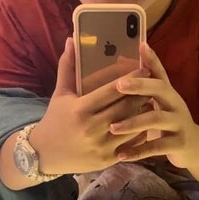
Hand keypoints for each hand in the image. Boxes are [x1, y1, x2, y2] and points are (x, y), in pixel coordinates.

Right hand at [30, 39, 149, 174]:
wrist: (44, 154)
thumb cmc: (55, 119)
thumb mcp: (60, 93)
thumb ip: (68, 66)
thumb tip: (72, 39)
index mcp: (80, 109)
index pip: (111, 91)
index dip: (131, 79)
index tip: (144, 69)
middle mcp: (91, 128)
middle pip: (125, 107)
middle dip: (142, 94)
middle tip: (154, 83)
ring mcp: (101, 146)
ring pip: (132, 127)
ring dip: (145, 114)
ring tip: (154, 101)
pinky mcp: (107, 160)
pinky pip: (131, 145)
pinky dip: (141, 134)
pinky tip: (146, 123)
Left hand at [108, 43, 198, 169]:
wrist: (195, 147)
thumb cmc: (169, 122)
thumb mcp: (160, 102)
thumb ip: (143, 86)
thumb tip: (119, 60)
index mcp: (167, 92)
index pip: (159, 71)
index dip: (152, 58)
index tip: (141, 45)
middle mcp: (175, 103)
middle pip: (160, 90)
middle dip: (139, 86)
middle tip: (118, 86)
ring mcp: (179, 123)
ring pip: (157, 119)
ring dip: (133, 123)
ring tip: (113, 128)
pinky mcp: (180, 143)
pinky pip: (158, 146)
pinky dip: (138, 151)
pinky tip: (121, 155)